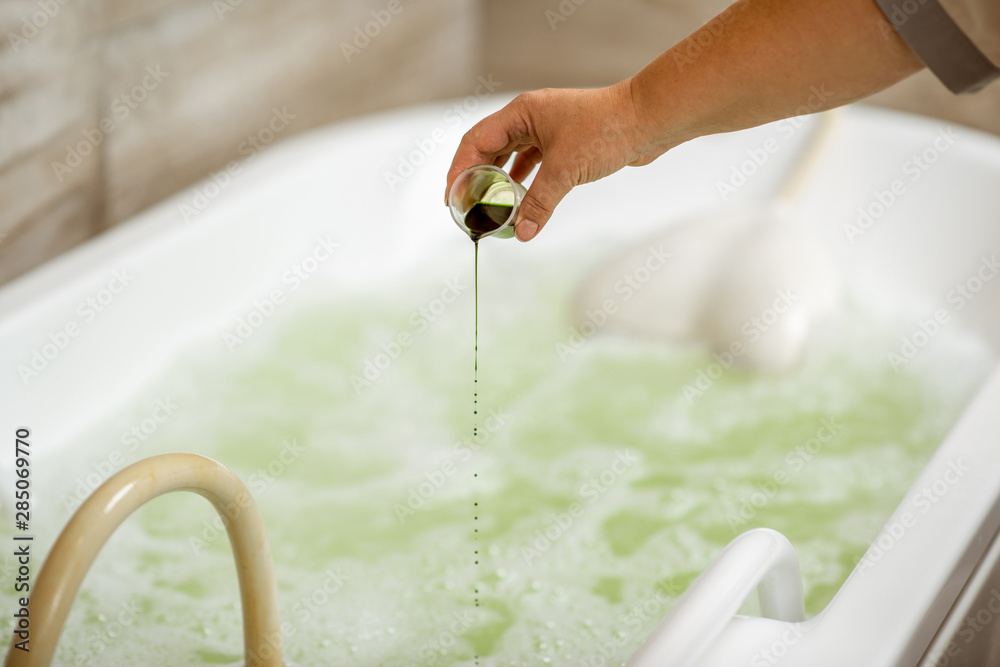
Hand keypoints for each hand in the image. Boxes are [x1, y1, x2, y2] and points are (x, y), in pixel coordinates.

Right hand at [445, 81, 673, 241]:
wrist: (648, 120)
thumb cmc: (607, 130)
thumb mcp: (565, 170)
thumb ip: (539, 203)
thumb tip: (520, 233)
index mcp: (521, 113)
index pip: (476, 141)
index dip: (459, 169)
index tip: (451, 197)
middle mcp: (530, 118)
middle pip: (489, 149)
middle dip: (476, 177)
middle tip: (466, 206)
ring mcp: (547, 129)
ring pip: (511, 157)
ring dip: (499, 180)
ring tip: (488, 206)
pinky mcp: (564, 143)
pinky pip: (533, 163)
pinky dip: (523, 181)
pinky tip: (518, 199)